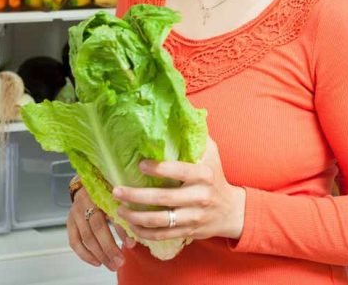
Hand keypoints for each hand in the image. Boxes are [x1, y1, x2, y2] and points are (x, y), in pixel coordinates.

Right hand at [67, 185, 135, 270]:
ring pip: (86, 237)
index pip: (111, 215)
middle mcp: (86, 202)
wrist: (87, 184)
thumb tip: (132, 242)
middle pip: (97, 229)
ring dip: (99, 254)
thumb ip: (124, 217)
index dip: (121, 232)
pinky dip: (84, 254)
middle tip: (119, 263)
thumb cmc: (107, 192)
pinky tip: (96, 262)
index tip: (131, 246)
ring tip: (110, 265)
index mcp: (101, 193)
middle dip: (109, 248)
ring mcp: (75, 212)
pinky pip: (74, 241)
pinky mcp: (69, 221)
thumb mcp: (118, 199)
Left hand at [113, 137, 245, 242]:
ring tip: (118, 209)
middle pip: (163, 199)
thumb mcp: (211, 153)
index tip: (140, 165)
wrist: (230, 210)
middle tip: (117, 190)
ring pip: (160, 221)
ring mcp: (193, 217)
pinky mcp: (188, 232)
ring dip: (135, 216)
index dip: (158, 169)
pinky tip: (130, 225)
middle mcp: (199, 196)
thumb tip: (180, 112)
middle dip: (136, 196)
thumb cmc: (215, 176)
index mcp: (203, 175)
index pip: (178, 171)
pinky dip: (144, 233)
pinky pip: (162, 235)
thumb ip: (195, 137)